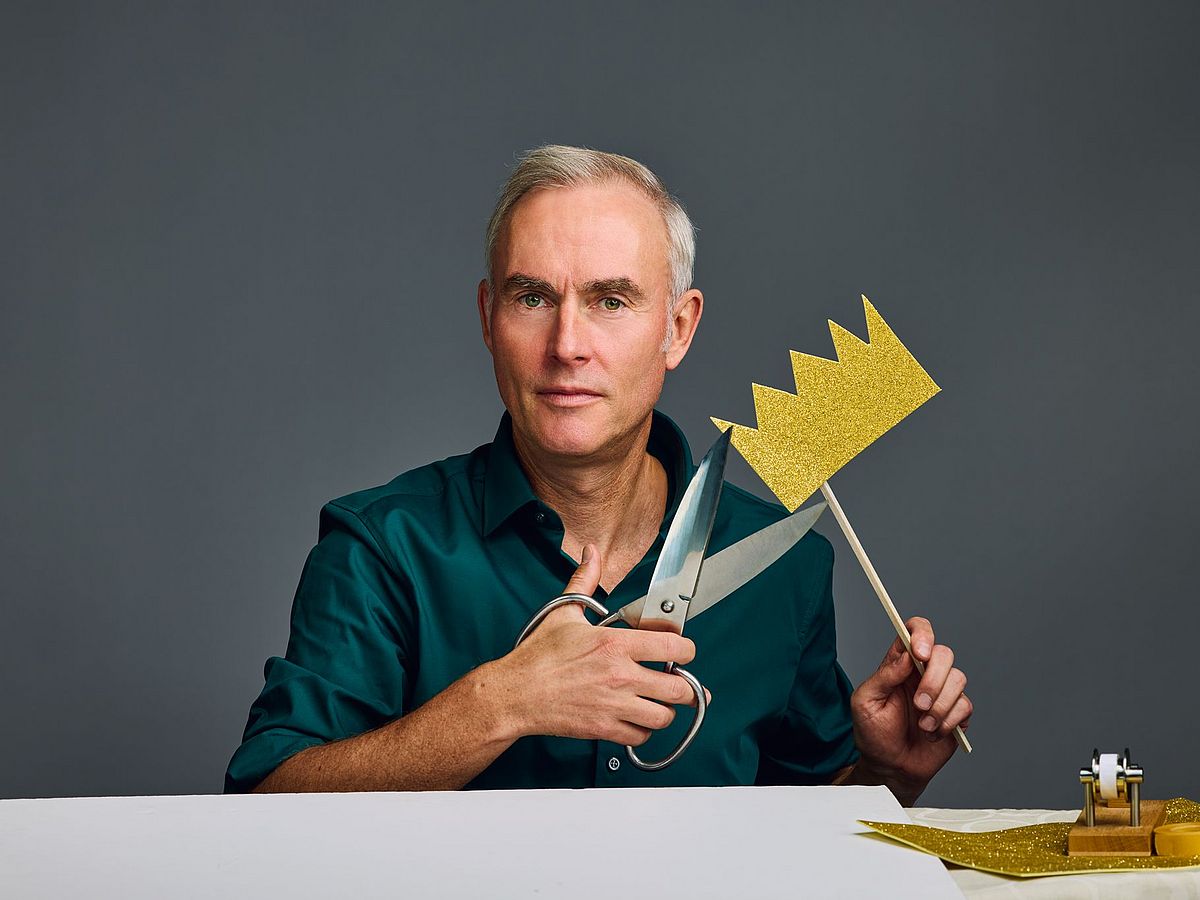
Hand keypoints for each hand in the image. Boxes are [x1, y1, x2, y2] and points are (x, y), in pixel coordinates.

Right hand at [494, 544, 705, 745]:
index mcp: (615, 644)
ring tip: (659, 702)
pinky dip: (642, 730)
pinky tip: (636, 718)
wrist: (515, 694)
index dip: (687, 649)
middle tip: (682, 683)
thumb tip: (591, 554)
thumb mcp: (564, 612)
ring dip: (666, 710)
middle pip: (678, 688)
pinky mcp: (604, 729)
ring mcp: (614, 705)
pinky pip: (640, 736)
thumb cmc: (538, 656)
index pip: (674, 647)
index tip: (683, 651)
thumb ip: (585, 581)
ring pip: (664, 716)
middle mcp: (620, 675)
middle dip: (686, 687)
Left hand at [848, 617, 971, 804]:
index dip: (923, 634)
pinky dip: (948, 722)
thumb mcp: (865, 702)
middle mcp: (923, 674)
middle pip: (944, 653)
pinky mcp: (956, 714)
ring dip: (940, 706)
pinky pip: (965, 706)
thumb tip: (907, 655)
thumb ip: (885, 676)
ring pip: (958, 679)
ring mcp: (942, 693)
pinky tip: (933, 733)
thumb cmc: (873, 734)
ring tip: (923, 725)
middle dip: (934, 680)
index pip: (916, 631)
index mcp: (900, 665)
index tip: (921, 653)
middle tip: (918, 704)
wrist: (890, 768)